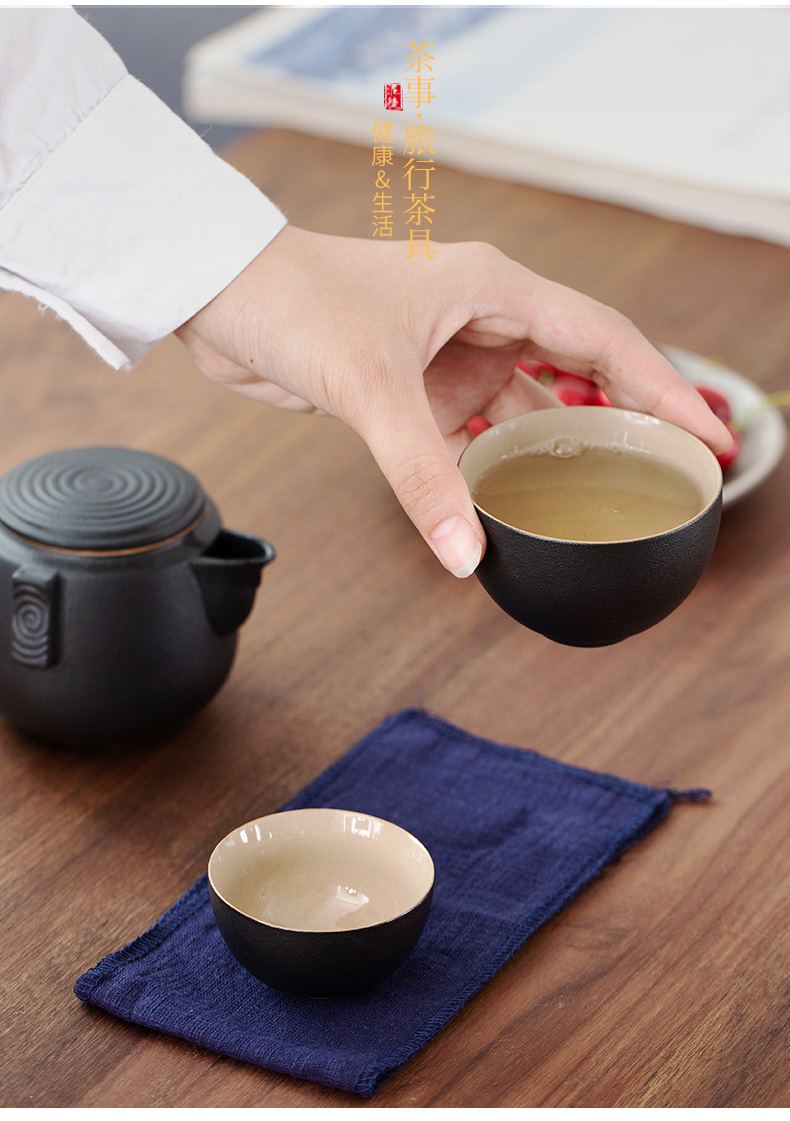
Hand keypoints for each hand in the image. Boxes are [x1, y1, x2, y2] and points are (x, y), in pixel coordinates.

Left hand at [175, 225, 730, 577]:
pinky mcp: (414, 384)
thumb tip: (467, 556)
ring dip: (559, 443)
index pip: (604, 338)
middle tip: (674, 467)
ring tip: (606, 491)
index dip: (663, 387)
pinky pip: (472, 429)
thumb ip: (420, 474)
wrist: (221, 295)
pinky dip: (493, 463)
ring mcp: (448, 352)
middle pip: (581, 368)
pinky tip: (512, 499)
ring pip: (526, 402)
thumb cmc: (293, 300)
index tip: (706, 434)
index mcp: (493, 288)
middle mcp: (480, 316)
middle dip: (628, 414)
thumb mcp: (369, 386)